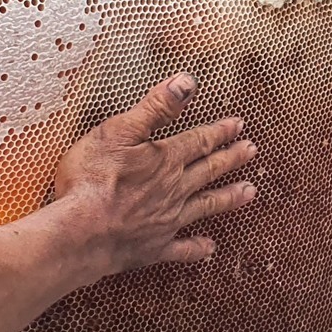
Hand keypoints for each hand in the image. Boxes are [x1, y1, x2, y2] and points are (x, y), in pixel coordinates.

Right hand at [50, 74, 257, 271]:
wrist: (80, 233)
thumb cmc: (93, 179)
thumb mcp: (119, 131)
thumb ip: (155, 107)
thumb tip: (187, 82)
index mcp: (165, 160)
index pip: (199, 141)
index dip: (219, 131)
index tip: (239, 125)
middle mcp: (173, 189)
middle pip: (209, 170)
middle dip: (231, 158)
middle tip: (251, 151)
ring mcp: (166, 221)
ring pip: (205, 206)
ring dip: (227, 198)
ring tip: (249, 192)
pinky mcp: (153, 248)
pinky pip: (182, 249)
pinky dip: (197, 248)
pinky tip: (210, 248)